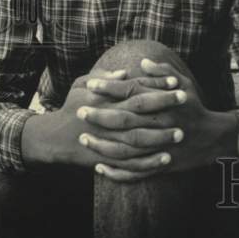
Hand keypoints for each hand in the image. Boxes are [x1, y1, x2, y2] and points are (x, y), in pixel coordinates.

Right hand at [22, 68, 176, 177]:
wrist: (52, 138)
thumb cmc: (70, 107)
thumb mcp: (81, 85)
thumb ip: (103, 77)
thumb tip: (126, 73)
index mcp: (103, 99)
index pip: (135, 89)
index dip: (157, 85)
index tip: (177, 83)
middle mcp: (106, 119)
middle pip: (140, 111)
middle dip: (164, 106)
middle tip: (186, 102)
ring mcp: (106, 141)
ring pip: (138, 140)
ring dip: (161, 137)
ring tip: (180, 133)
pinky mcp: (106, 160)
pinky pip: (130, 164)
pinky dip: (148, 162)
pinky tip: (165, 158)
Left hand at [77, 58, 238, 181]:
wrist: (213, 137)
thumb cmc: (194, 107)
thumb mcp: (184, 84)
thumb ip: (163, 72)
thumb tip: (142, 61)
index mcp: (163, 103)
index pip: (131, 92)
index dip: (110, 88)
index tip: (91, 85)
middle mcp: (160, 123)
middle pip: (124, 120)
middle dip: (100, 116)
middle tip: (80, 112)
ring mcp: (160, 146)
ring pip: (126, 148)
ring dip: (102, 144)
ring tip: (84, 139)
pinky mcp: (161, 165)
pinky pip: (135, 171)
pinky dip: (116, 172)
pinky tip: (100, 167)